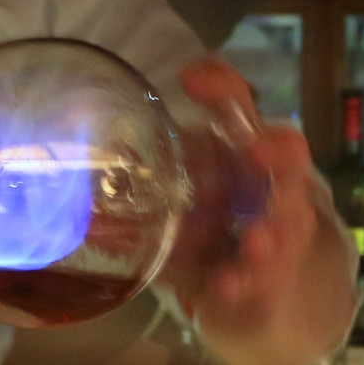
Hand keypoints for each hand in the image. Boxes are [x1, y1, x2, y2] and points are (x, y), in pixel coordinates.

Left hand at [164, 56, 354, 364]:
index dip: (222, 86)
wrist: (249, 287)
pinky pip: (264, 279)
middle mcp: (269, 182)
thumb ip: (137, 186)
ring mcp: (279, 230)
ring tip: (254, 238)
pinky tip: (226, 286)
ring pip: (288, 221)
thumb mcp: (179, 197)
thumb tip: (75, 187)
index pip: (240, 104)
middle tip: (256, 152)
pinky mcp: (273, 277)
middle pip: (286, 155)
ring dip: (270, 229)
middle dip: (276, 152)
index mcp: (242, 148)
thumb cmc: (212, 224)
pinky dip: (243, 282)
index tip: (188, 78)